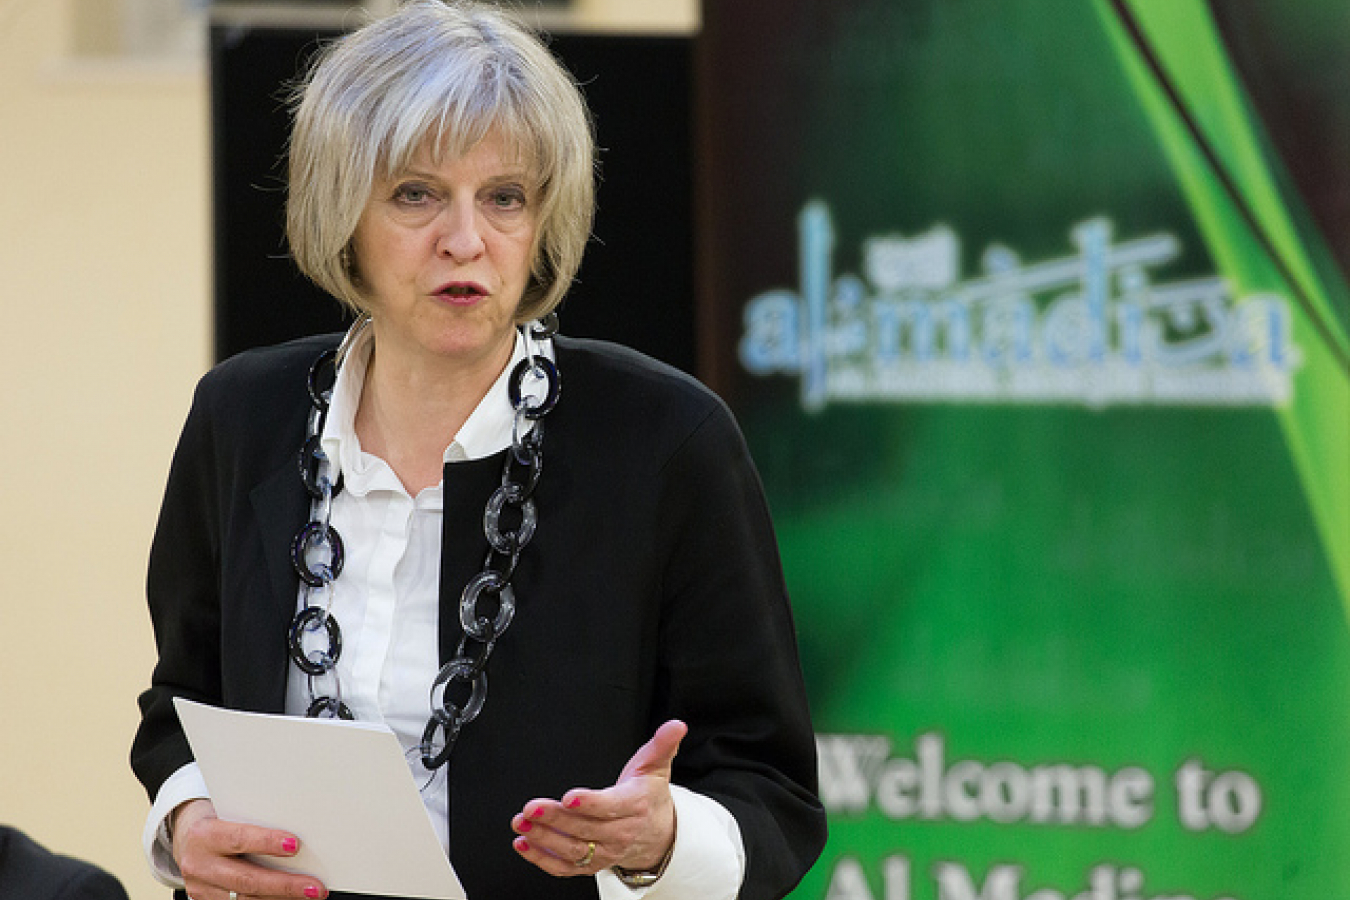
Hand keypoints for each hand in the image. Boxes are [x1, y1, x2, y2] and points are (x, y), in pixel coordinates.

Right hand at [172, 798, 327, 899]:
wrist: (185, 836)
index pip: (239, 838)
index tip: (294, 845)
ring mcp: (201, 887)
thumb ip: (253, 821)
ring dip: (280, 899)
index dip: (267, 842)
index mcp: (204, 835)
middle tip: (313, 887)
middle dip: (284, 885)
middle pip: (246, 879)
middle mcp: (200, 864)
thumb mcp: (228, 811)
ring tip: (309, 895)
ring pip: (245, 899)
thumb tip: (294, 833)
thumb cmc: (216, 819)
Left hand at [510, 719, 686, 877]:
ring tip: (521, 824)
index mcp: (635, 806)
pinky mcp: (591, 864)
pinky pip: (566, 867)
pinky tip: (524, 845)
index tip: (568, 797)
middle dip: (555, 819)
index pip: (611, 807)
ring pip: (573, 850)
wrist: (658, 834)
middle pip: (586, 829)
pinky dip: (543, 859)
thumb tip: (676, 725)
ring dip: (544, 839)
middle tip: (531, 808)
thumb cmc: (649, 795)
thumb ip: (663, 745)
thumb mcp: (657, 766)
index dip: (590, 803)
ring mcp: (605, 852)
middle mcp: (620, 833)